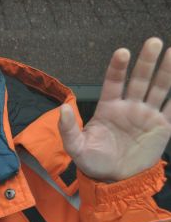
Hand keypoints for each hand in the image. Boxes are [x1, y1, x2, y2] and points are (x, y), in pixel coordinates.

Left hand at [59, 37, 170, 181]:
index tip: (123, 52)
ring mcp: (147, 115)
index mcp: (109, 108)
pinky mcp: (161, 127)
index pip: (113, 83)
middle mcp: (129, 107)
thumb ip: (68, 129)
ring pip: (159, 89)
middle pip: (140, 80)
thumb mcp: (76, 148)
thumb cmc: (92, 161)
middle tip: (152, 42)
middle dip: (146, 62)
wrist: (114, 180)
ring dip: (166, 71)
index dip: (118, 68)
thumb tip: (61, 108)